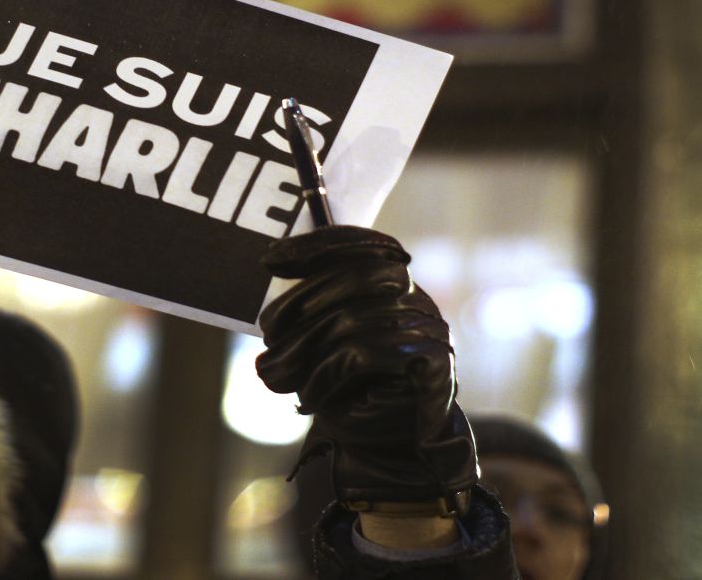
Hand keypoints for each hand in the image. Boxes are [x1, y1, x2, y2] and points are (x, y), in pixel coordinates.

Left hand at [256, 226, 476, 508]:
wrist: (389, 455)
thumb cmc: (350, 395)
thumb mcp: (321, 344)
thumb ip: (309, 311)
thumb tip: (271, 275)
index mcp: (395, 287)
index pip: (367, 248)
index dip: (321, 246)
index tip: (270, 258)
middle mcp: (418, 302)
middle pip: (360, 277)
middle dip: (303, 301)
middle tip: (267, 333)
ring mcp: (430, 331)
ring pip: (354, 322)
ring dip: (303, 350)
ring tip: (275, 375)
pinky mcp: (433, 365)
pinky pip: (363, 355)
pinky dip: (325, 376)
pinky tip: (309, 398)